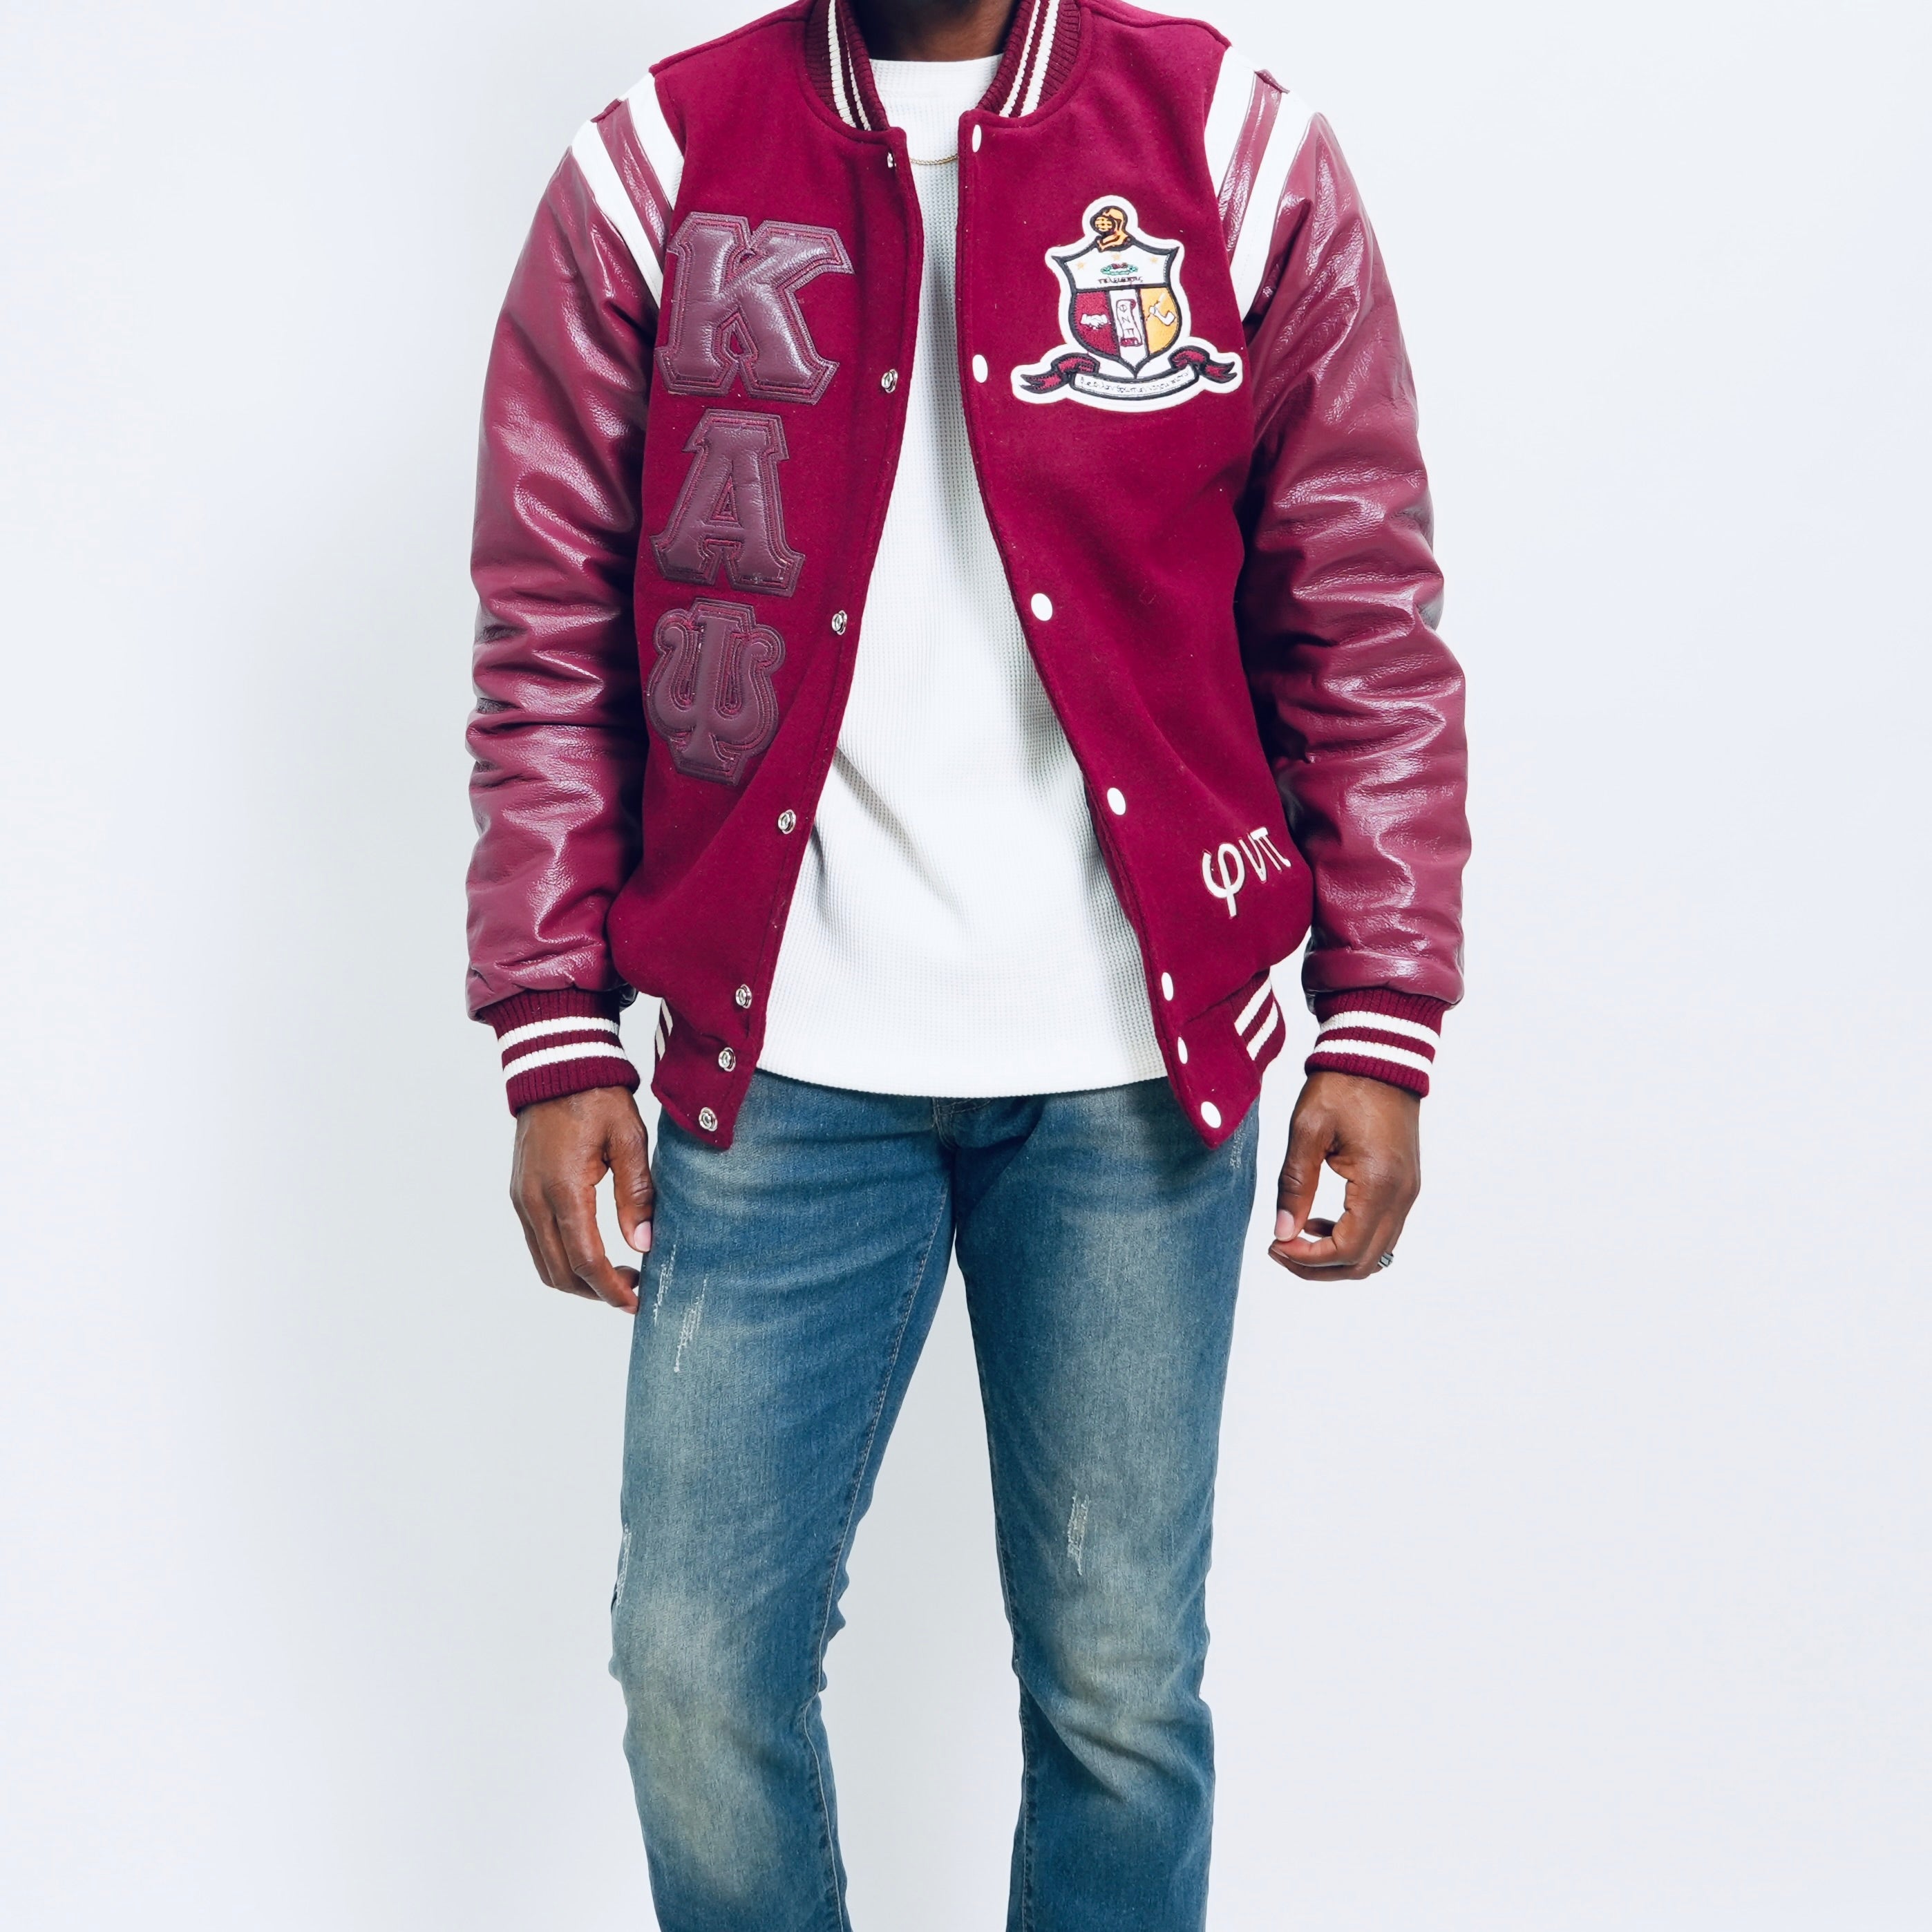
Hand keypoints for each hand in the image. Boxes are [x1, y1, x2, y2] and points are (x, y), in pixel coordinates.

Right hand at [509, 1087, 653, 1310]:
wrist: (556, 1064)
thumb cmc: (597, 1097)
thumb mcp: (628, 1139)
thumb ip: (636, 1194)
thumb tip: (643, 1244)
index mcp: (563, 1188)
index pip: (584, 1259)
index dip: (611, 1288)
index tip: (637, 1301)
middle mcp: (533, 1200)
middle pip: (560, 1272)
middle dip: (596, 1292)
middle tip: (634, 1291)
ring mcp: (521, 1198)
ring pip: (544, 1263)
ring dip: (578, 1280)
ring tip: (618, 1276)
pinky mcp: (519, 1193)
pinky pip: (537, 1243)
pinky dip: (563, 1260)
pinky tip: (594, 1253)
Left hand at [1269, 1072, 1420, 1280]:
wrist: (1379, 1054)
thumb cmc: (1342, 1085)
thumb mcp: (1307, 1131)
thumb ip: (1294, 1185)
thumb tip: (1282, 1233)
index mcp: (1379, 1184)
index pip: (1346, 1249)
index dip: (1307, 1258)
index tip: (1275, 1245)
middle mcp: (1402, 1196)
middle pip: (1364, 1263)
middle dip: (1318, 1267)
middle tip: (1279, 1250)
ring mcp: (1408, 1192)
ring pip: (1376, 1252)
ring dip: (1335, 1256)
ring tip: (1295, 1237)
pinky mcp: (1404, 1185)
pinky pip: (1382, 1230)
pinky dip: (1351, 1238)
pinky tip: (1319, 1221)